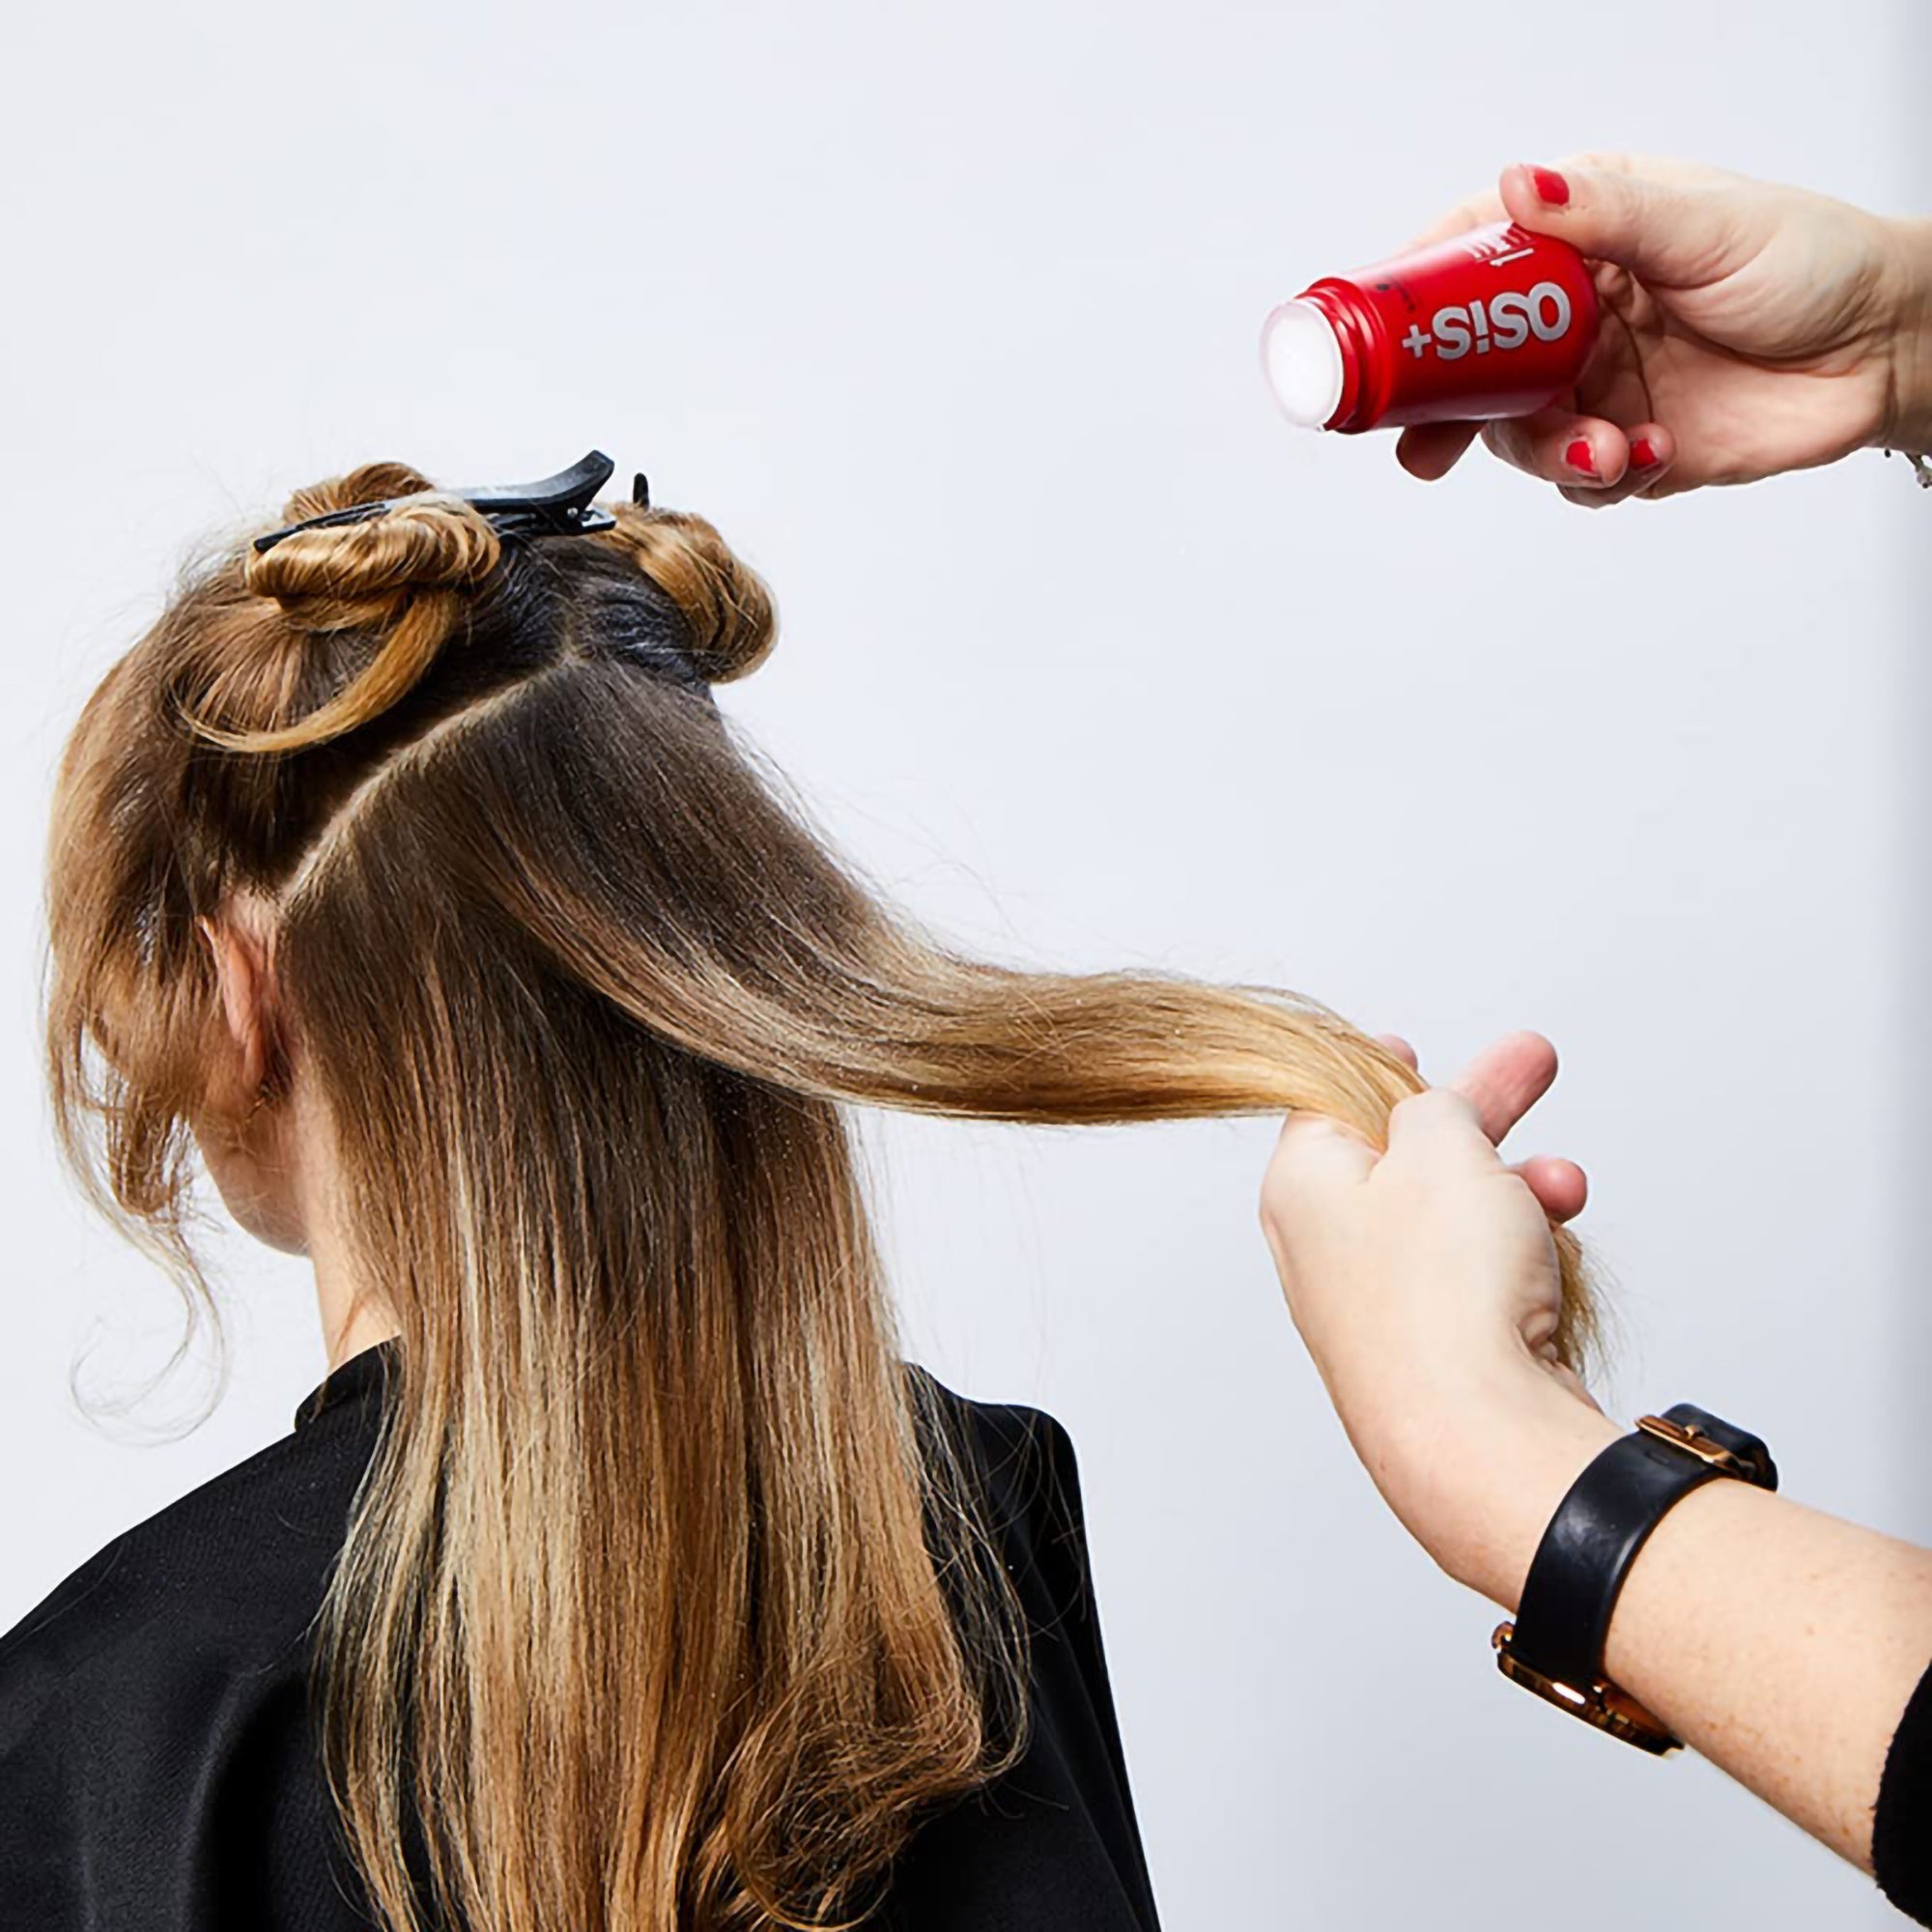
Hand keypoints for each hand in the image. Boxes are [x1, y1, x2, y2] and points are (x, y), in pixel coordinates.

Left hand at [1258, 1030, 1619, 1603]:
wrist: (1482, 1437)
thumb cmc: (1443, 1295)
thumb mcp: (1439, 1147)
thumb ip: (1434, 1107)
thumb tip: (1430, 1112)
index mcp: (1301, 1187)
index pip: (1328, 1104)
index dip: (1375, 1068)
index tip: (1404, 1046)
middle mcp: (1326, 1248)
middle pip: (1404, 1154)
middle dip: (1481, 1113)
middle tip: (1534, 1064)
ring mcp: (1378, 1305)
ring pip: (1454, 1218)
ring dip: (1517, 1188)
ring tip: (1566, 1183)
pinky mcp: (1434, 1352)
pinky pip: (1478, 1278)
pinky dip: (1520, 1253)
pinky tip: (1556, 1252)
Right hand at [1395, 154, 1931, 504]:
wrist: (1886, 349)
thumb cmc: (1809, 262)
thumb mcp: (1703, 224)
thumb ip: (1603, 213)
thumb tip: (1517, 186)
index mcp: (1579, 240)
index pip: (1471, 260)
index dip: (1415, 299)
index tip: (1378, 337)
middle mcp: (1572, 316)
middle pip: (1470, 367)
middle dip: (1441, 412)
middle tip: (1422, 445)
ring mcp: (1596, 385)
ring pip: (1518, 436)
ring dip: (1549, 453)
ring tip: (1607, 450)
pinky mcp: (1628, 446)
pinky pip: (1580, 479)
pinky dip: (1604, 477)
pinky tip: (1652, 453)